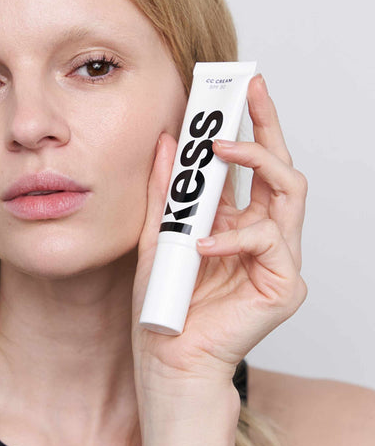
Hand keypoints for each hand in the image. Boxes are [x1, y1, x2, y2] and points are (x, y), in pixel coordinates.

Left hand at [132, 74, 307, 392]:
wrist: (167, 358)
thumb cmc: (164, 303)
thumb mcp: (158, 234)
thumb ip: (164, 191)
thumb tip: (164, 141)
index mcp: (235, 223)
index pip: (251, 167)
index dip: (248, 125)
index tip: (236, 88)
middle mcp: (262, 235)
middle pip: (280, 168)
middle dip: (268, 123)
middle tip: (252, 88)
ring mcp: (278, 258)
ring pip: (289, 191)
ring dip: (256, 160)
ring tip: (219, 146)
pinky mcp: (284, 284)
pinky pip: (267, 241)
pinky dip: (233, 236)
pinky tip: (203, 243)